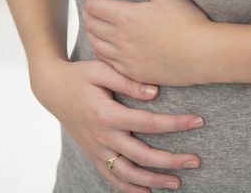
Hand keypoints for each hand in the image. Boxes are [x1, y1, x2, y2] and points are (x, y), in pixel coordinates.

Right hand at [30, 59, 203, 191]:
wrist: (51, 89)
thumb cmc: (79, 76)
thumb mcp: (101, 70)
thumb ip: (128, 82)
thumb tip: (156, 93)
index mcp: (106, 114)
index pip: (149, 123)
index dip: (176, 124)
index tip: (199, 121)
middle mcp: (102, 137)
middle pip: (142, 155)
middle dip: (172, 160)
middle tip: (196, 161)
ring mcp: (96, 149)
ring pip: (127, 174)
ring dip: (153, 181)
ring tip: (177, 183)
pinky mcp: (92, 154)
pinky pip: (110, 177)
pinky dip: (128, 188)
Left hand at [83, 0, 212, 85]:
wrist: (202, 54)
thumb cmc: (187, 22)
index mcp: (125, 17)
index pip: (94, 5)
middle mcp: (120, 40)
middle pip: (91, 24)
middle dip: (89, 12)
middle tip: (95, 6)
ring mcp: (125, 59)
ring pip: (96, 44)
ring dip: (92, 32)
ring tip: (98, 25)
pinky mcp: (133, 72)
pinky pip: (108, 62)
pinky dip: (102, 51)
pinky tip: (107, 47)